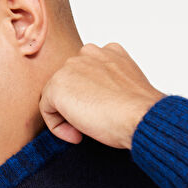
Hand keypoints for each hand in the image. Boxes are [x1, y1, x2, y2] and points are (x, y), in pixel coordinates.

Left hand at [38, 42, 165, 149]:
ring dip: (67, 116)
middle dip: (78, 105)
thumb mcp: (127, 89)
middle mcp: (88, 53)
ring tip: (85, 130)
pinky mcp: (57, 85)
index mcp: (109, 52)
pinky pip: (47, 109)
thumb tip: (99, 102)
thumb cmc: (140, 110)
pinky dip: (58, 127)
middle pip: (70, 83)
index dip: (91, 98)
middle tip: (92, 124)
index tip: (102, 115)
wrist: (139, 116)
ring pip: (57, 95)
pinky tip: (77, 134)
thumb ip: (110, 86)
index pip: (86, 74)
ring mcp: (71, 67)